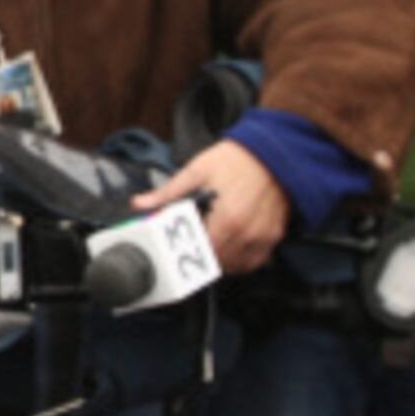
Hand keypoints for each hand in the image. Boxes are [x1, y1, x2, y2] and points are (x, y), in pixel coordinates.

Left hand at [133, 139, 287, 274]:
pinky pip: (256, 260)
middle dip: (203, 254)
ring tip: (213, 240)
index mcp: (227, 220)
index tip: (182, 239)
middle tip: (196, 238)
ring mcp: (263, 237)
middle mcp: (247, 234)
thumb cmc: (236, 158)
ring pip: (237, 266)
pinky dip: (242, 259)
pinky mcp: (274, 235)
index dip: (188, 248)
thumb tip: (140, 204)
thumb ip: (168, 193)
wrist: (272, 149)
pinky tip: (232, 244)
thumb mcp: (197, 171)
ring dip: (222, 260)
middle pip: (218, 262)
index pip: (202, 253)